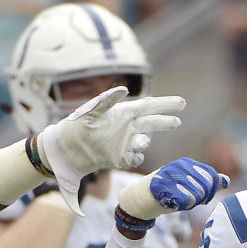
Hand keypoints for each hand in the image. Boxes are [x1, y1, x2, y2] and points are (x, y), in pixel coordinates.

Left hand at [38, 86, 184, 213]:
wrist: (64, 149)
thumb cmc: (76, 126)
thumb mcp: (90, 111)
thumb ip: (106, 100)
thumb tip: (124, 89)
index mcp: (122, 113)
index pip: (149, 106)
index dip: (165, 104)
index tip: (181, 103)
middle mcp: (126, 127)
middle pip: (152, 123)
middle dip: (165, 122)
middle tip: (176, 122)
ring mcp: (123, 142)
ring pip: (142, 141)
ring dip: (143, 141)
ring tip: (139, 141)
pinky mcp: (117, 157)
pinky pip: (132, 158)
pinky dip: (134, 157)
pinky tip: (131, 155)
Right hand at [120, 157, 228, 220]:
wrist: (138, 200)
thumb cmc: (165, 192)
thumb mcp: (187, 185)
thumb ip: (207, 182)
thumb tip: (225, 180)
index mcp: (185, 163)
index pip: (211, 177)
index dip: (210, 191)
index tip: (202, 199)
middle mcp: (177, 167)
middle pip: (205, 186)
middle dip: (200, 198)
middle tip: (188, 202)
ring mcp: (169, 176)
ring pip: (197, 194)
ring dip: (191, 203)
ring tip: (179, 202)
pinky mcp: (162, 187)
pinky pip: (186, 200)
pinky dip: (182, 206)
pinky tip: (173, 204)